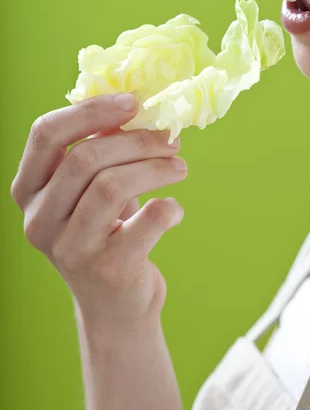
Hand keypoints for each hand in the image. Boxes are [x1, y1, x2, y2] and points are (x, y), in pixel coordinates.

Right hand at [10, 93, 187, 329]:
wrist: (116, 306)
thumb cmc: (106, 236)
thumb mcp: (90, 194)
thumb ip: (99, 154)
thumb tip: (135, 108)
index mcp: (29, 192)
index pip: (45, 135)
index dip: (90, 111)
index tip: (132, 102)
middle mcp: (39, 221)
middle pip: (85, 159)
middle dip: (137, 141)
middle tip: (170, 141)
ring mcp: (70, 249)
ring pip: (113, 185)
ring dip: (156, 167)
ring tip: (179, 167)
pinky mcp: (108, 270)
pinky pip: (148, 220)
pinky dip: (169, 207)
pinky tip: (173, 209)